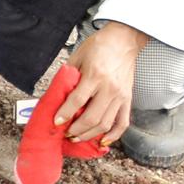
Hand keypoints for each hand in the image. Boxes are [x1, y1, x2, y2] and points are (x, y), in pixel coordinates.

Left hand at [58, 23, 146, 145]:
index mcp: (95, 75)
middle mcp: (110, 88)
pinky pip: (122, 122)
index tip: (56, 122)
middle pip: (92, 117)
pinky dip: (113, 135)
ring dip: (90, 135)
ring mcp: (121, 96)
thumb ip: (68, 77)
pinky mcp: (128, 99)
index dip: (64, 114)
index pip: (77, 101)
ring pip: (106, 124)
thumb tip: (55, 96)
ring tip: (77, 138)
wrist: (124, 41)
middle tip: (65, 133)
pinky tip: (102, 141)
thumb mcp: (78, 57)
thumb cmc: (98, 46)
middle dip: (76, 129)